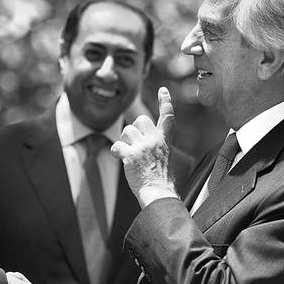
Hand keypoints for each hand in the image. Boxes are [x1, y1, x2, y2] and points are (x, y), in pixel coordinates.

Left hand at [111, 87, 177, 207]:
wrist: (159, 194)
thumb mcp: (166, 158)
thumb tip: (143, 139)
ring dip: (125, 142)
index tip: (163, 90)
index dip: (166, 102)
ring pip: (127, 131)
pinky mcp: (131, 155)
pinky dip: (115, 153)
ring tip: (131, 157)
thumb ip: (157, 145)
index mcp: (165, 140)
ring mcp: (143, 147)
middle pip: (140, 120)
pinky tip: (121, 160)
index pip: (167, 117)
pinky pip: (116, 146)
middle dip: (134, 130)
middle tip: (135, 145)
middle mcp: (155, 140)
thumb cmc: (161, 180)